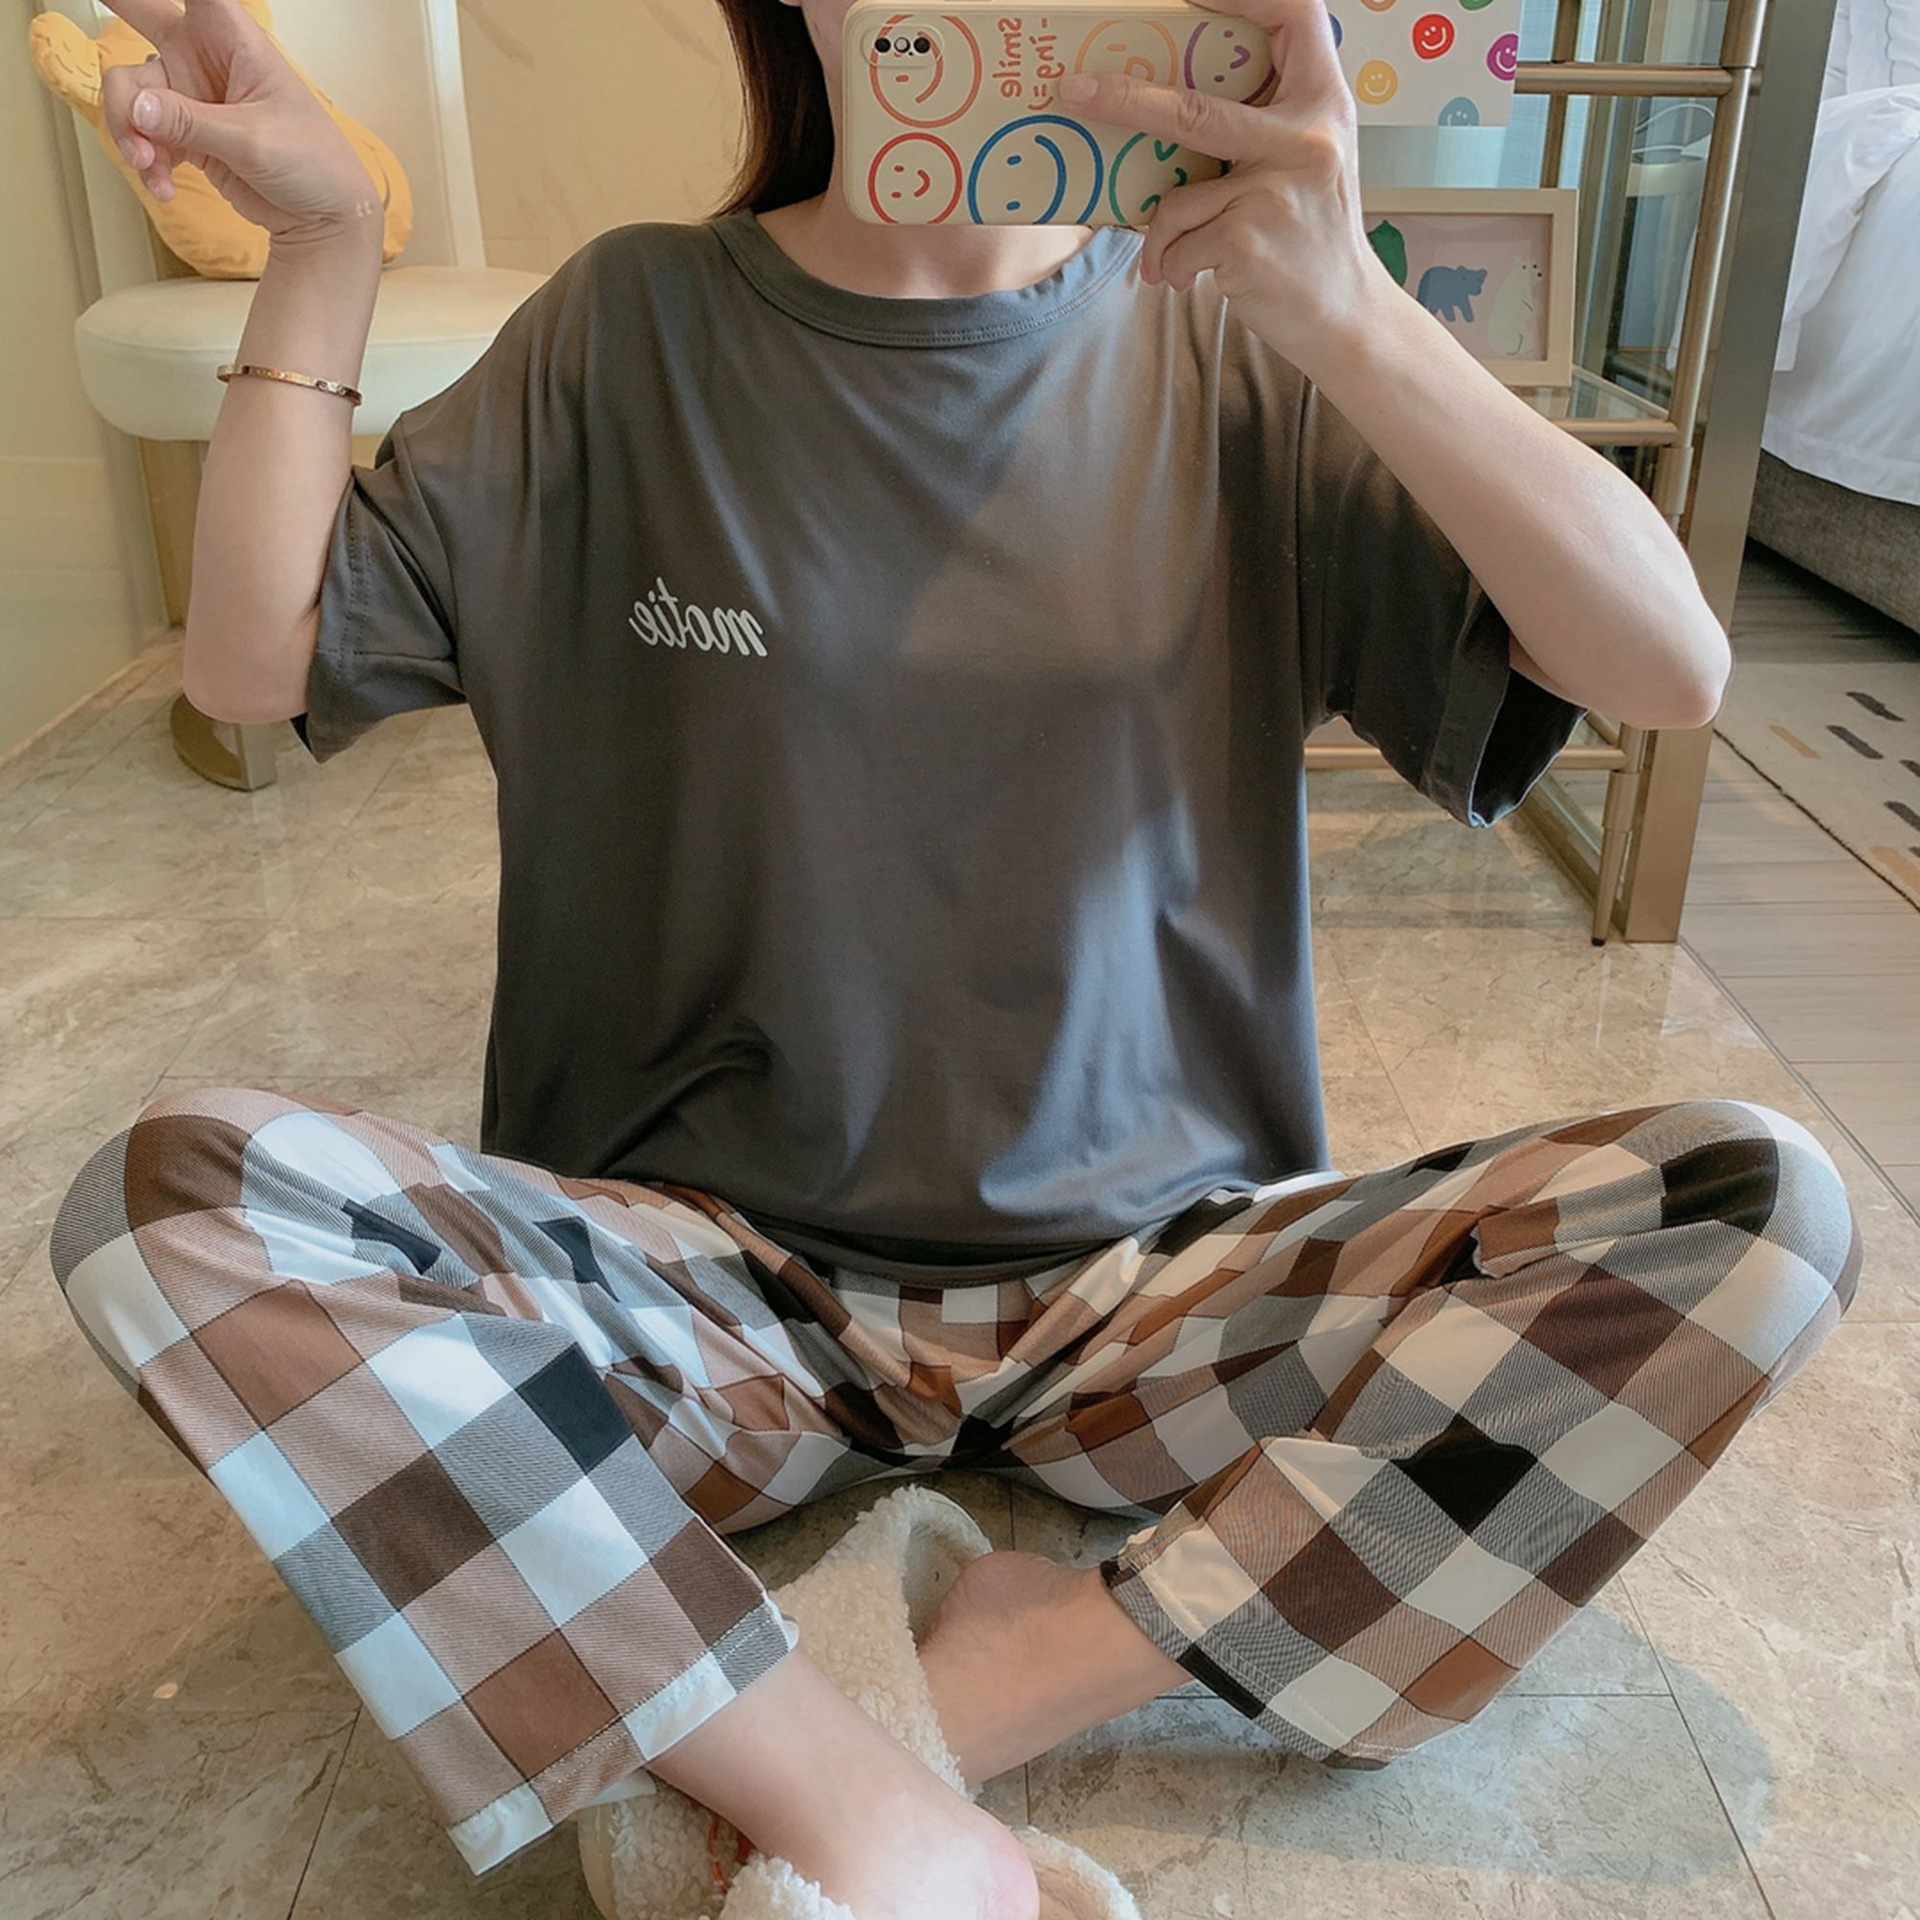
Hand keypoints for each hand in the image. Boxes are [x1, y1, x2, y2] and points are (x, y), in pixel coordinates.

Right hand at [96, 0, 381, 249]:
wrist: (323, 220)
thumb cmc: (312, 164)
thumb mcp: (253, 141)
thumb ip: (191, 123)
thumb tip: (135, 107)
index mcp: (234, 40)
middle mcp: (205, 58)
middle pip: (147, 14)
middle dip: (117, 4)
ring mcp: (191, 94)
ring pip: (132, 89)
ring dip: (130, 128)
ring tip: (148, 166)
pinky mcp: (185, 133)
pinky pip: (143, 134)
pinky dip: (147, 160)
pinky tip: (162, 185)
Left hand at [1056, 0, 1383, 370]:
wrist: (1345, 316)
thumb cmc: (1311, 236)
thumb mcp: (1306, 161)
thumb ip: (1262, 126)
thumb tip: (1165, 110)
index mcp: (1323, 103)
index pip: (1295, 15)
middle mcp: (1306, 138)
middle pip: (1193, 109)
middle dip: (1124, 101)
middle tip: (1073, 90)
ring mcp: (1275, 189)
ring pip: (1175, 198)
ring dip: (1164, 234)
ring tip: (1179, 257)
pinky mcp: (1247, 240)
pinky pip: (1176, 242)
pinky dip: (1172, 266)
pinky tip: (1193, 277)